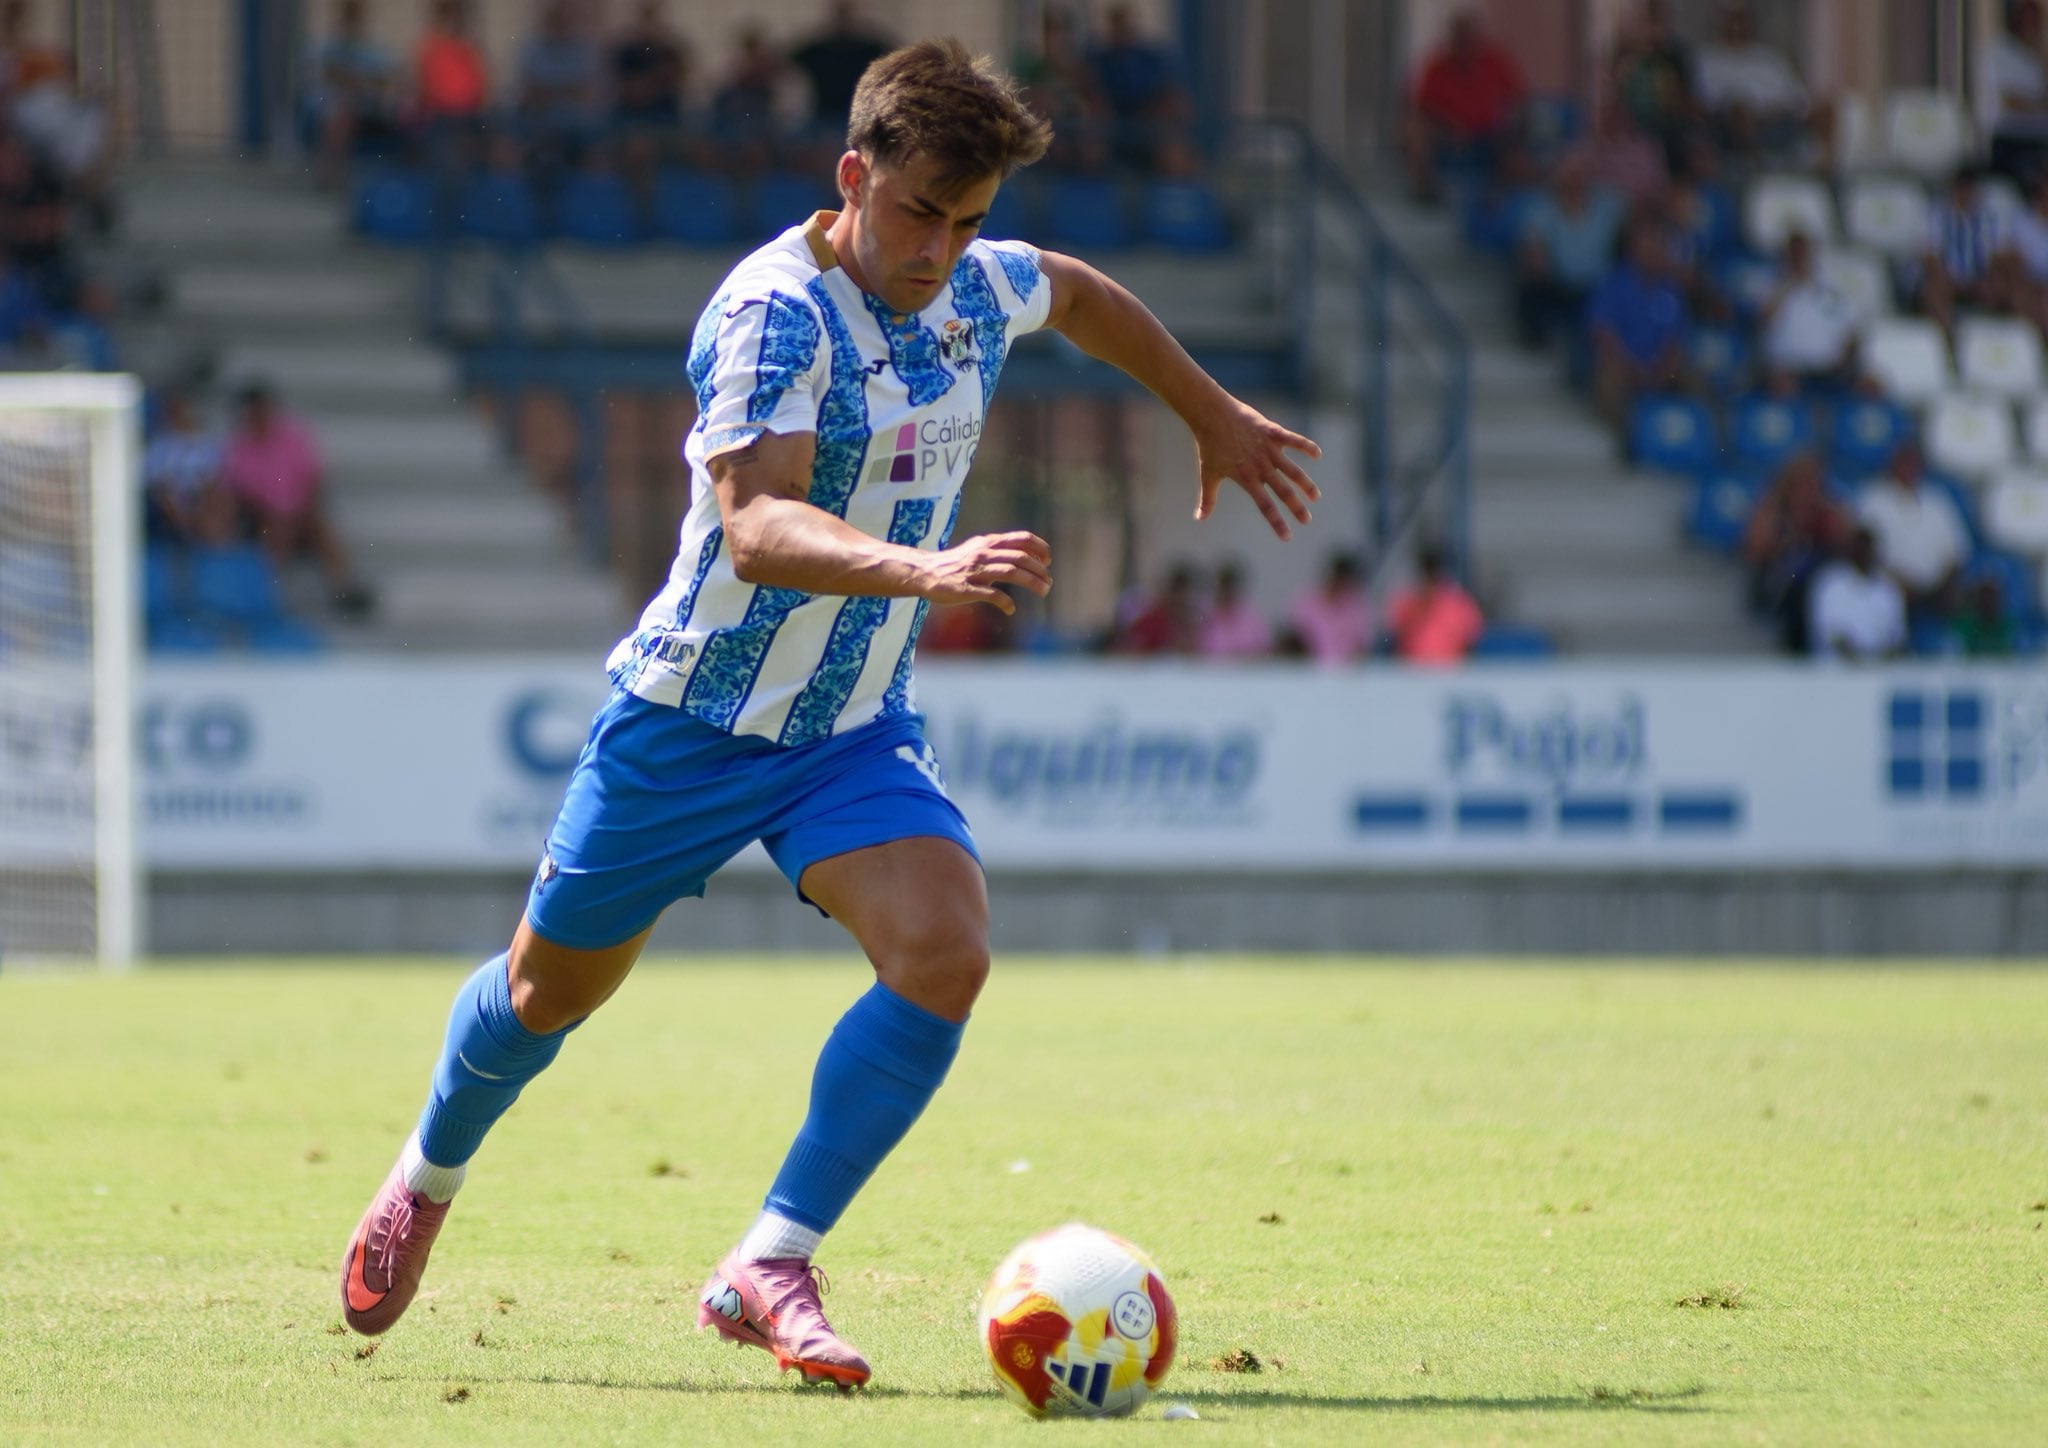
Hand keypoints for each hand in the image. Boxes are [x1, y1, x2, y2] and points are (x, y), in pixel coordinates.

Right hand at [916, 530, 1051, 613]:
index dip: (1039, 549)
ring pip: (1011, 573)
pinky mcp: (966, 589)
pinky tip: (1011, 609)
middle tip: (1048, 583)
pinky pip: (992, 594)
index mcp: (988, 543)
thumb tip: (1028, 557)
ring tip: (1043, 592)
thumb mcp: (978, 550)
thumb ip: (1000, 551)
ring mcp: (975, 571)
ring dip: (1031, 583)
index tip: (1048, 561)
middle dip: (1039, 570)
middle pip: (1020, 558)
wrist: (925, 573)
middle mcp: (984, 554)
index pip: (1022, 539)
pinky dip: (1006, 602)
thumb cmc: (955, 564)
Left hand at [1193, 399, 1322, 539]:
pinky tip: (1317, 455)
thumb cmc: (1209, 445)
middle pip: (1283, 491)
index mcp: (1246, 478)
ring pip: (1292, 470)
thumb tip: (1199, 518)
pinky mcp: (1272, 432)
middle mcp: (1260, 466)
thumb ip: (1207, 498)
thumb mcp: (1208, 473)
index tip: (1287, 537)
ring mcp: (1268, 449)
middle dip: (1296, 507)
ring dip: (1305, 484)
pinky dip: (1306, 446)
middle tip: (1306, 521)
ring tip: (1315, 497)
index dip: (1277, 522)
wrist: (1211, 414)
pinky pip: (1293, 439)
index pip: (1265, 506)